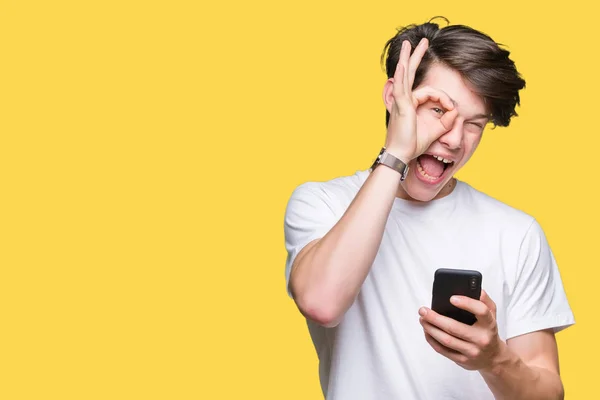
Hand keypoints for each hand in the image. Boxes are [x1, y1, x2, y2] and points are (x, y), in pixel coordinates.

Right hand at [385, 39, 457, 161]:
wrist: (402, 155)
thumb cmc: (415, 144)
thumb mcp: (437, 130)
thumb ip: (448, 119)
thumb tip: (456, 110)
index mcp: (413, 104)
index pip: (431, 92)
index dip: (445, 98)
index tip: (452, 109)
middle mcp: (405, 99)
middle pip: (411, 73)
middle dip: (417, 56)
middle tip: (423, 41)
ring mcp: (402, 101)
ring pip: (405, 75)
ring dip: (408, 58)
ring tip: (410, 43)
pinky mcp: (401, 106)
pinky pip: (402, 88)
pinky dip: (401, 76)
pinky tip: (402, 65)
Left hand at [418, 290, 505, 370]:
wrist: (493, 358)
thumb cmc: (488, 331)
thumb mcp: (492, 314)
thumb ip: (484, 300)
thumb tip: (476, 288)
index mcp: (489, 324)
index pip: (481, 311)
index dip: (466, 303)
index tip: (452, 298)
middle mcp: (482, 339)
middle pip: (455, 328)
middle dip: (435, 318)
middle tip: (423, 310)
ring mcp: (472, 351)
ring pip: (446, 340)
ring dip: (430, 328)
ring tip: (422, 319)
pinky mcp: (463, 360)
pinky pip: (443, 350)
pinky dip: (432, 339)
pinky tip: (426, 331)